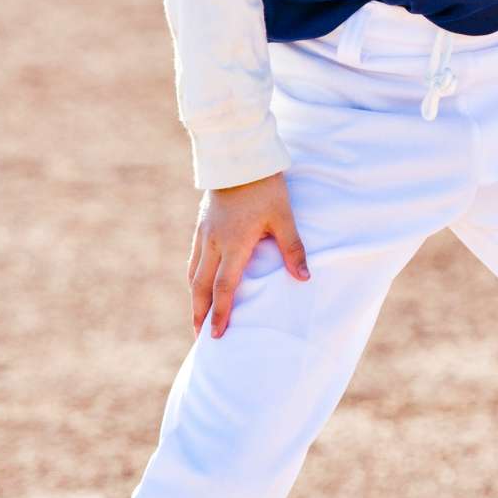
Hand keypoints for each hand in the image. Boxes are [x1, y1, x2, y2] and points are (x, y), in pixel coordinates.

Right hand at [188, 173, 308, 338]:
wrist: (238, 158)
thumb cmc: (265, 187)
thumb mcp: (284, 217)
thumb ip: (293, 248)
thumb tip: (304, 278)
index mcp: (233, 244)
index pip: (224, 288)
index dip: (220, 314)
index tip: (217, 336)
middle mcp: (213, 243)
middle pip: (201, 288)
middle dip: (199, 315)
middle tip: (200, 339)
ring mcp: (203, 234)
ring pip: (193, 275)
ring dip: (194, 299)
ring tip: (197, 319)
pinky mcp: (201, 226)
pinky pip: (193, 259)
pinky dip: (194, 279)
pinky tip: (198, 287)